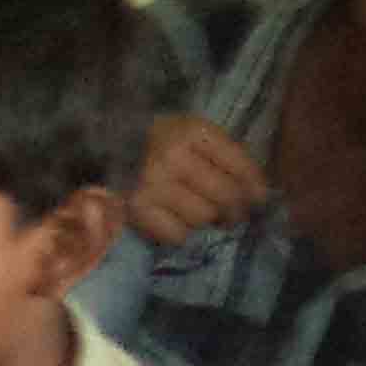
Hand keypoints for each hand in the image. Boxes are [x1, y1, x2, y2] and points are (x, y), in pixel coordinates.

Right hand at [130, 111, 269, 247]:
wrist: (105, 148)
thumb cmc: (158, 141)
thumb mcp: (193, 134)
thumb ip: (224, 156)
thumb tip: (258, 195)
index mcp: (192, 131)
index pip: (238, 164)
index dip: (255, 186)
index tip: (259, 198)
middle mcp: (173, 157)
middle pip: (224, 196)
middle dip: (235, 209)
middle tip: (234, 215)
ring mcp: (153, 185)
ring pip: (202, 217)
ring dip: (208, 221)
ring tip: (204, 216)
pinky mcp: (137, 210)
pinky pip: (176, 234)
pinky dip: (182, 233)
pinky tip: (178, 222)